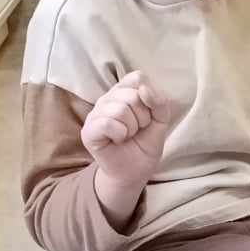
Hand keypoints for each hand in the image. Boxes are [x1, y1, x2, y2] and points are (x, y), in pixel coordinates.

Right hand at [82, 72, 174, 225]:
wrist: (135, 172)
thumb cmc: (144, 144)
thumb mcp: (161, 121)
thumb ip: (159, 102)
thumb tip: (144, 89)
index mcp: (123, 91)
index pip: (137, 78)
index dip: (149, 98)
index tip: (149, 115)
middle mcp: (107, 98)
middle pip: (132, 95)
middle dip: (143, 118)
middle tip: (137, 130)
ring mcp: (95, 113)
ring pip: (120, 110)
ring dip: (132, 128)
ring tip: (128, 136)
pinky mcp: (88, 130)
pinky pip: (107, 123)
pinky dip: (120, 134)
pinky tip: (118, 140)